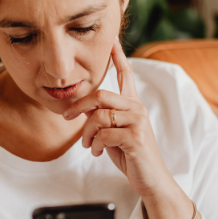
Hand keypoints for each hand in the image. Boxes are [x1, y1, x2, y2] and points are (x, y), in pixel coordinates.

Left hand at [63, 37, 168, 197]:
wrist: (150, 179)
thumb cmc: (131, 155)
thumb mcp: (113, 132)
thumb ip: (102, 117)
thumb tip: (82, 109)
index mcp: (133, 104)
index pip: (125, 74)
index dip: (117, 56)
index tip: (111, 39)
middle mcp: (137, 108)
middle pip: (100, 95)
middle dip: (79, 106)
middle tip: (67, 117)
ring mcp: (138, 121)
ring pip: (99, 116)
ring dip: (87, 134)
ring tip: (89, 145)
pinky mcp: (135, 137)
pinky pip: (104, 134)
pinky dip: (95, 145)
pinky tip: (98, 152)